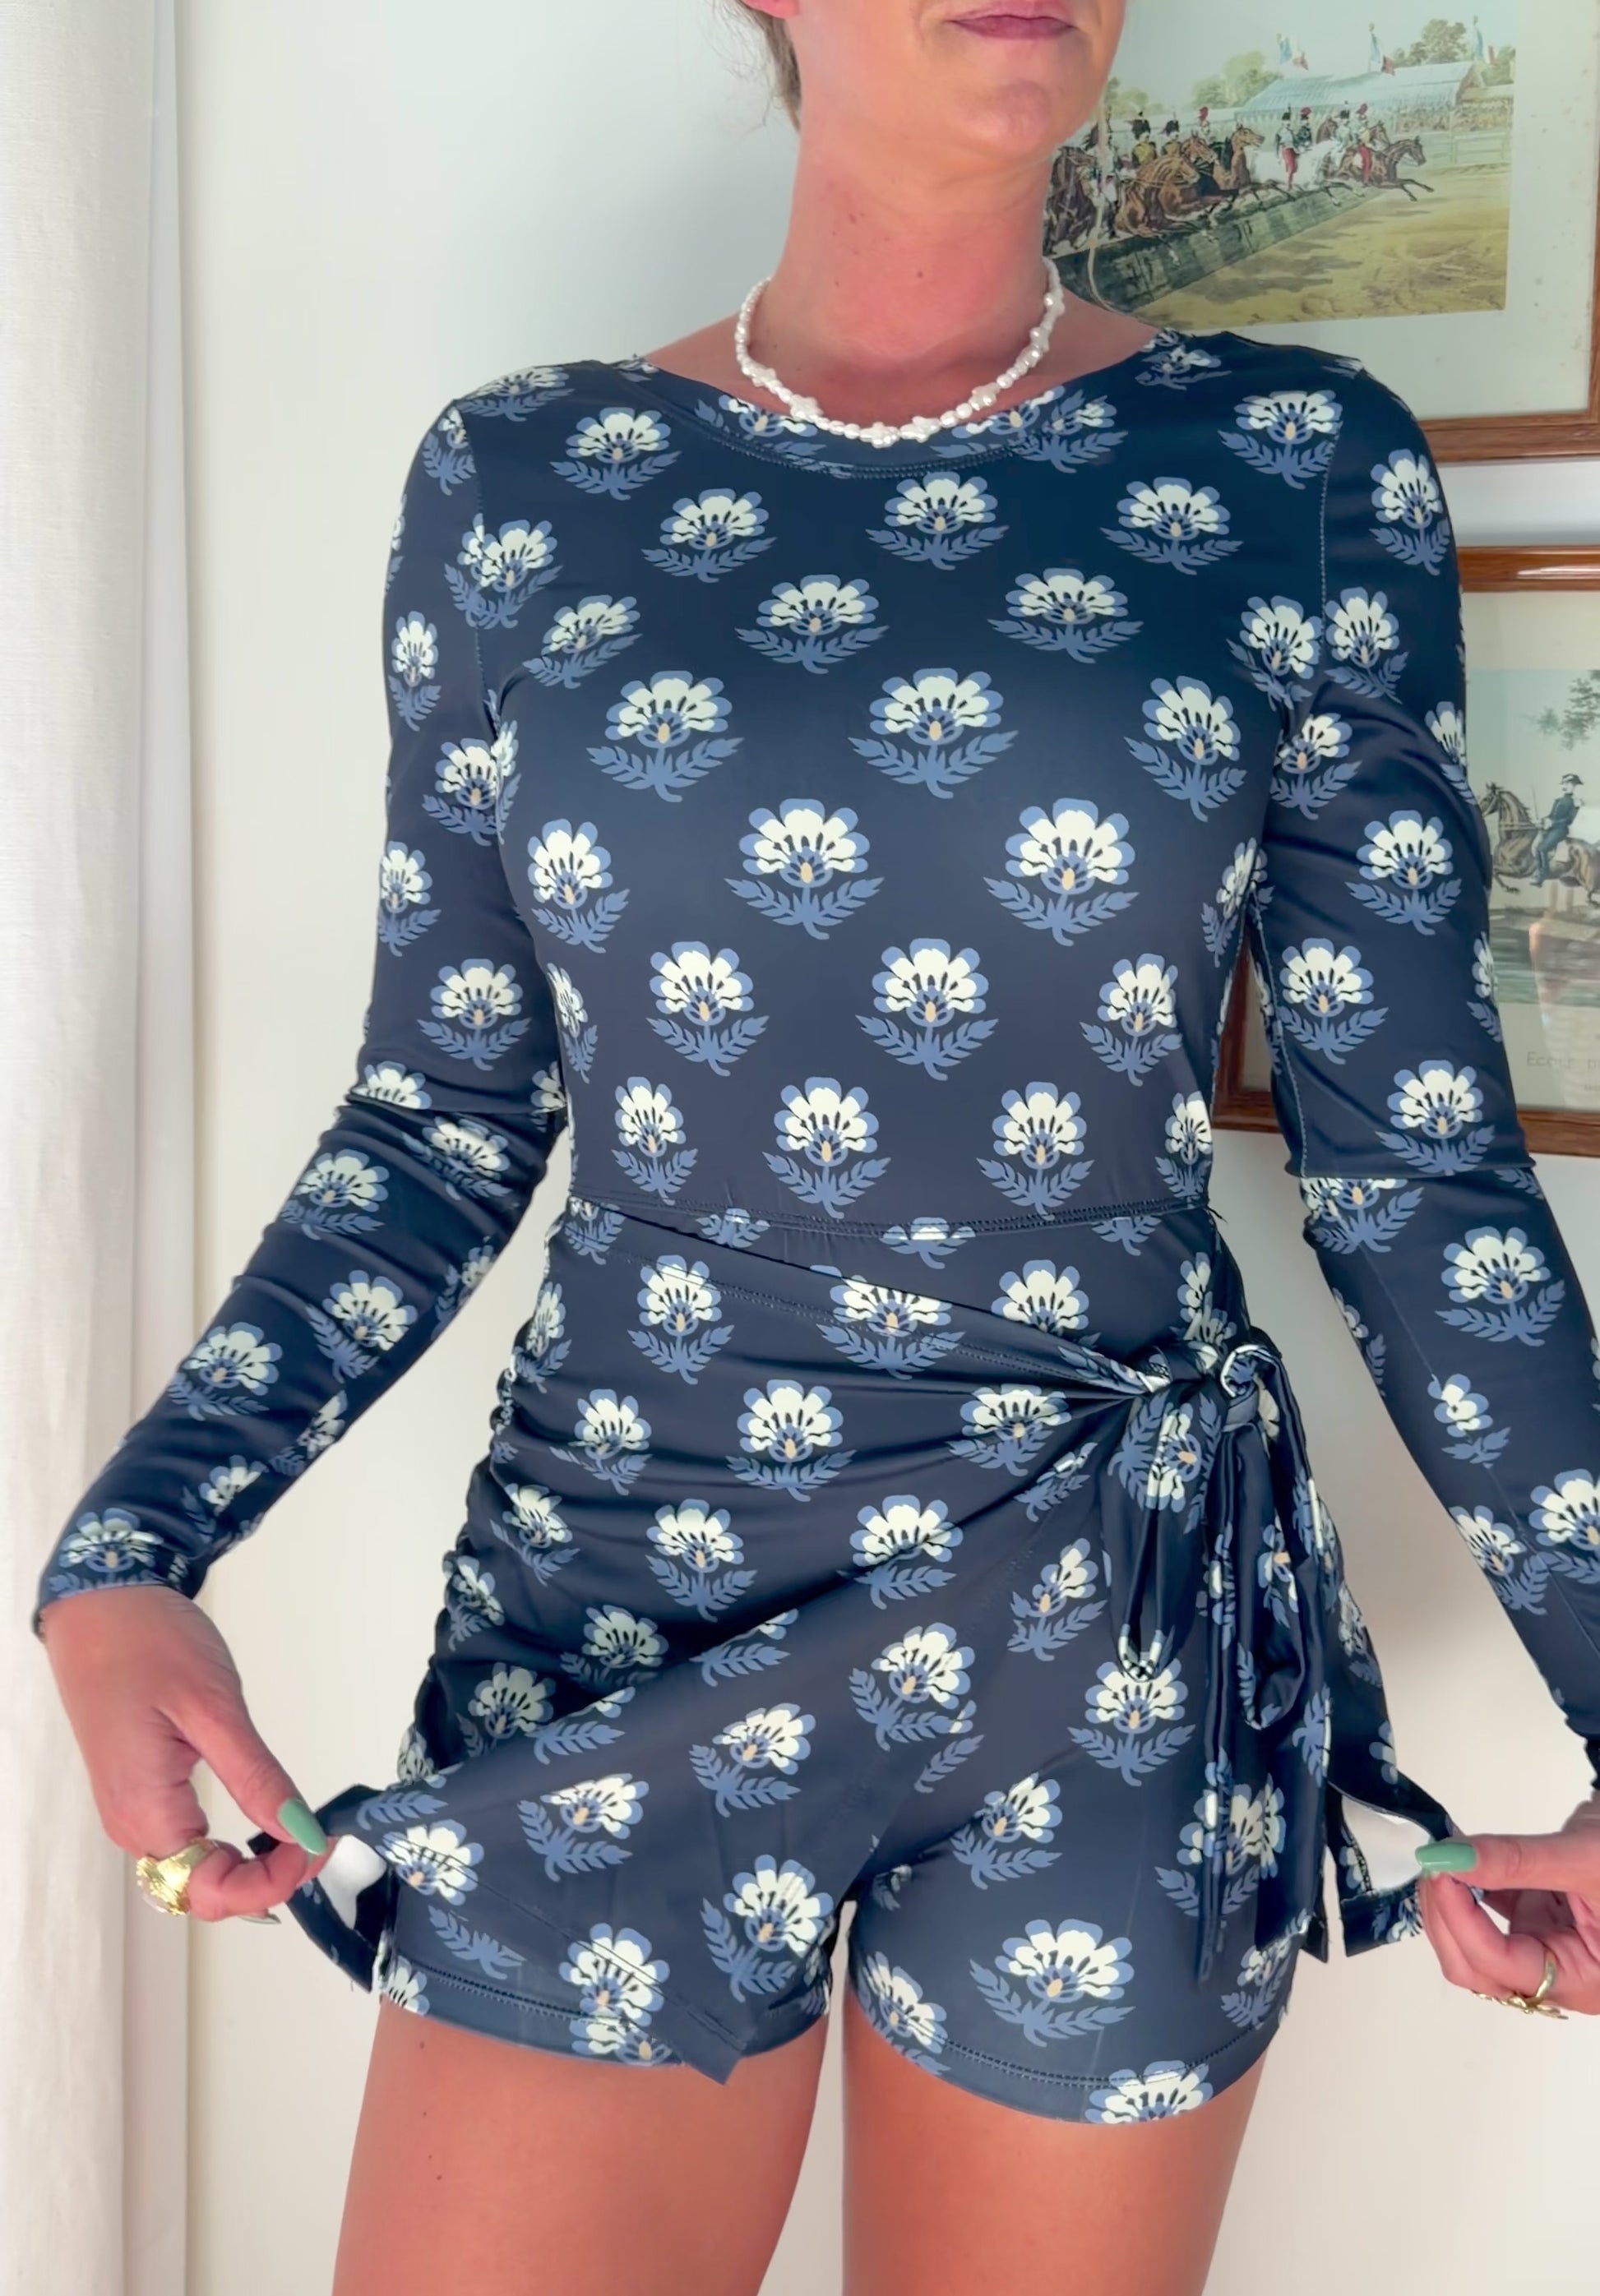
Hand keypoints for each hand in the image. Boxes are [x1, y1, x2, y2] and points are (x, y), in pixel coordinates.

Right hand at [39, 1583, 334, 1919]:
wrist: (100, 1603)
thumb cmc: (152, 1645)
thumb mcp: (215, 1708)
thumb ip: (257, 1778)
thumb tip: (302, 1835)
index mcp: (146, 1812)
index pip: (211, 1891)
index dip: (271, 1884)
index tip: (319, 1845)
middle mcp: (131, 1824)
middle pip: (202, 1888)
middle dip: (267, 1877)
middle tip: (320, 1836)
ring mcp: (131, 1808)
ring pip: (195, 1868)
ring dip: (250, 1863)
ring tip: (302, 1829)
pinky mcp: (138, 1787)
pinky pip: (184, 1839)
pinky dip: (228, 1842)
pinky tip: (263, 1819)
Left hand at [1417, 1791, 1599, 2015]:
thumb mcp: (1585, 1858)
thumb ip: (1517, 1861)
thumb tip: (1450, 1857)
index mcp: (1584, 1980)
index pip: (1503, 1967)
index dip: (1462, 1922)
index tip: (1440, 1871)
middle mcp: (1560, 1973)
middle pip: (1478, 1966)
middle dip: (1446, 1917)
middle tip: (1434, 1863)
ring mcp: (1545, 1942)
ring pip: (1474, 1941)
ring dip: (1449, 1901)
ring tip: (1442, 1854)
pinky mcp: (1536, 1915)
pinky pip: (1487, 1909)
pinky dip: (1467, 1883)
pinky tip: (1458, 1852)